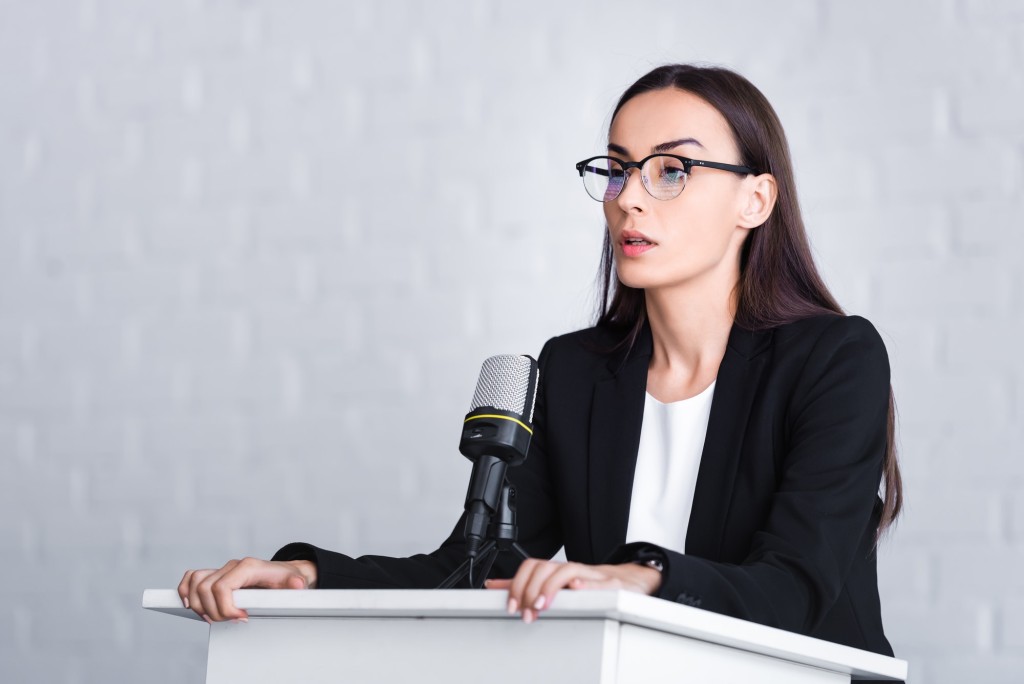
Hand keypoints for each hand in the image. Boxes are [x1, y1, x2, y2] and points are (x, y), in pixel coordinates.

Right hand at [177, 558, 316, 622]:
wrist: (284, 573)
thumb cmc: (286, 579)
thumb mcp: (294, 581)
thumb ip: (295, 583)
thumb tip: (297, 584)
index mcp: (247, 567)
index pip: (222, 587)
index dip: (226, 608)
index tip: (240, 618)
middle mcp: (232, 566)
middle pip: (205, 589)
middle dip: (213, 611)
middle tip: (229, 620)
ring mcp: (222, 570)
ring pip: (195, 584)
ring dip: (198, 605)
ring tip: (214, 617)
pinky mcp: (216, 576)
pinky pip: (192, 578)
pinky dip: (186, 592)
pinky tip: (192, 605)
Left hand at [484, 559, 660, 622]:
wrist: (628, 581)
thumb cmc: (590, 584)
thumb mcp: (556, 585)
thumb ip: (526, 586)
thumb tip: (495, 586)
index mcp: (557, 571)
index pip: (531, 567)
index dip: (517, 584)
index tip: (510, 606)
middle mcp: (570, 570)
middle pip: (544, 567)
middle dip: (530, 590)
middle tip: (526, 613)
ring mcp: (590, 575)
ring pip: (566, 571)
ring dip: (551, 588)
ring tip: (542, 605)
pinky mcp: (610, 584)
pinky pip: (598, 581)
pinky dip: (586, 584)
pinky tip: (576, 588)